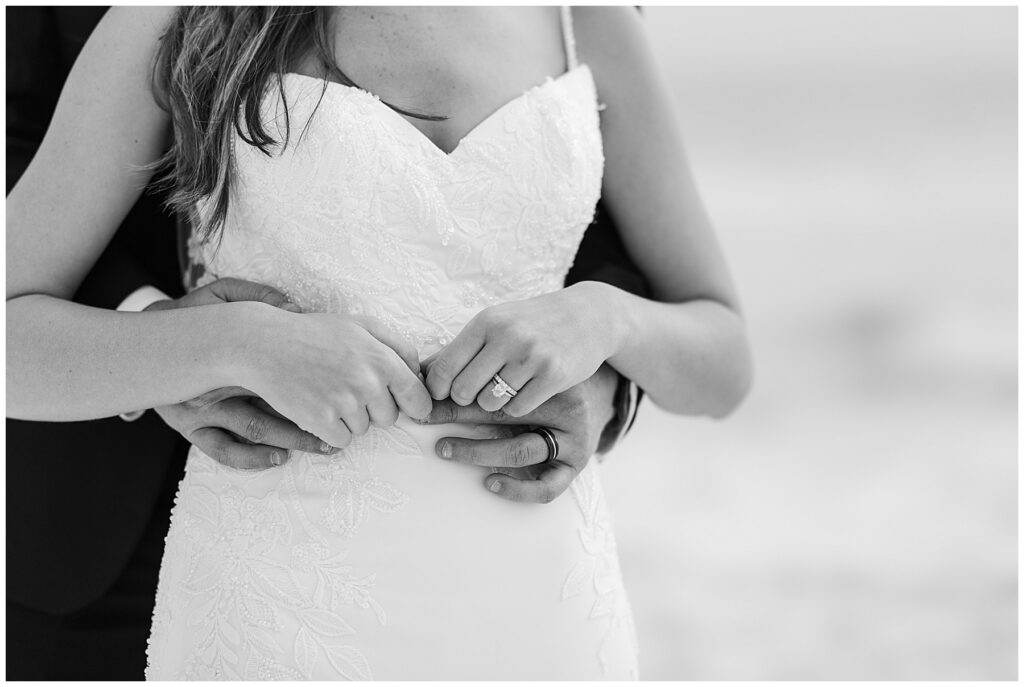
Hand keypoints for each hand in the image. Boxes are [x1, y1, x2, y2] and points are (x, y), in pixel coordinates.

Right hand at [149, 278, 331, 469]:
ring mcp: (203, 409)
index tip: (346, 390)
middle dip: (310, 422)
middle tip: (343, 431)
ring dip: (291, 440)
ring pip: (253, 430)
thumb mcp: (221, 295)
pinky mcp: (189, 428)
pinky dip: (250, 458)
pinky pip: (220, 449)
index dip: (314, 382)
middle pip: (272, 403)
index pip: (278, 368)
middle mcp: (218, 383)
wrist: (145, 340)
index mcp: (231, 351)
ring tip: (324, 447)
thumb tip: (294, 306)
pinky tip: (277, 459)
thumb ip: (256, 296)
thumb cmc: (193, 316)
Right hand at [239, 307, 432, 449]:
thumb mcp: (362, 326)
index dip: (413, 405)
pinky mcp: (319, 421)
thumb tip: (419, 373)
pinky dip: (331, 430)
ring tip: (328, 390)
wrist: (266, 344)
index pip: (419, 400)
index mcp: (382, 360)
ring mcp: (343, 404)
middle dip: (374, 408)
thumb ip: (399, 346)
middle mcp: (367, 383)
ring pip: (364, 430)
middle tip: (348, 386)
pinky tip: (318, 406)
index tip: (404, 405)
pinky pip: (342, 441)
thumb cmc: (317, 334)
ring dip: (350, 418)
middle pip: (389, 418)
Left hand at [418, 364, 619, 502]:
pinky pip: (549, 485)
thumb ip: (475, 362)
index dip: (451, 391)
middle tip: (422, 419)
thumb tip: (422, 369)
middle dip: (455, 415)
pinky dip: (518, 488)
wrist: (601, 370)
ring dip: (477, 451)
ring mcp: (572, 433)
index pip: (491, 381)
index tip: (422, 396)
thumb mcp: (520, 357)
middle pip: (501, 412)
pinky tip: (490, 482)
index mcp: (546, 373)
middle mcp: (562, 402)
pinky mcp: (579, 460)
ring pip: (521, 449)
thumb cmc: (546, 365)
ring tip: (444, 449)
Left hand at [423, 282, 620, 417]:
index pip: (444, 367)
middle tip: (475, 395)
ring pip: (490, 403)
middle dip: (465, 400)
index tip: (442, 394)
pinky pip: (518, 408)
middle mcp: (507, 337)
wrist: (588, 316)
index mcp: (486, 322)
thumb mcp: (495, 323)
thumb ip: (460, 348)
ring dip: (492, 404)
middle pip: (464, 391)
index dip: (437, 389)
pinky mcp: (553, 375)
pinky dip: (517, 406)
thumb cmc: (532, 322)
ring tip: (503, 390)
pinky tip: (526, 391)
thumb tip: (419, 374)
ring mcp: (532, 356)